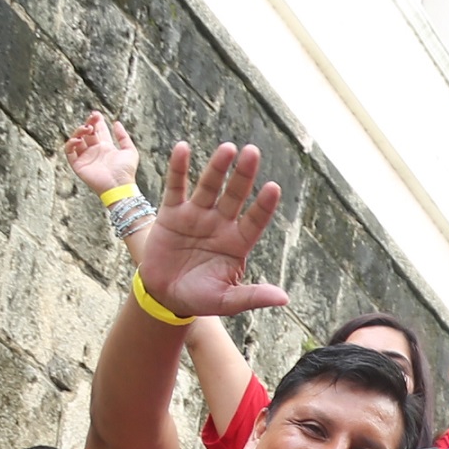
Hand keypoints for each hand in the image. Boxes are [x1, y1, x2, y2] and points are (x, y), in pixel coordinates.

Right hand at [65, 111, 139, 196]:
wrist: (119, 186)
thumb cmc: (126, 172)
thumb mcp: (130, 151)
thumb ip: (123, 136)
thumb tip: (116, 123)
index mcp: (106, 148)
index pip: (98, 131)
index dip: (96, 121)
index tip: (96, 113)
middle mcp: (94, 151)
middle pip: (87, 133)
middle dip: (88, 123)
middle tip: (92, 118)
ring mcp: (86, 158)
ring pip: (76, 140)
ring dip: (79, 131)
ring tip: (87, 128)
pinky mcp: (78, 165)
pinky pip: (69, 152)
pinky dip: (70, 144)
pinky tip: (78, 139)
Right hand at [134, 143, 288, 319]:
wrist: (165, 295)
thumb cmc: (200, 298)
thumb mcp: (227, 301)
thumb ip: (253, 296)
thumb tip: (284, 299)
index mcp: (237, 243)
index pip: (255, 220)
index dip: (263, 205)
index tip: (273, 188)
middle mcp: (220, 224)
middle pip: (235, 195)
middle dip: (243, 175)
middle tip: (253, 152)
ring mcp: (196, 215)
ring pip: (209, 186)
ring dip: (217, 167)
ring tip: (228, 148)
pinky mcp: (171, 212)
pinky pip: (176, 186)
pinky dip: (178, 168)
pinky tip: (182, 148)